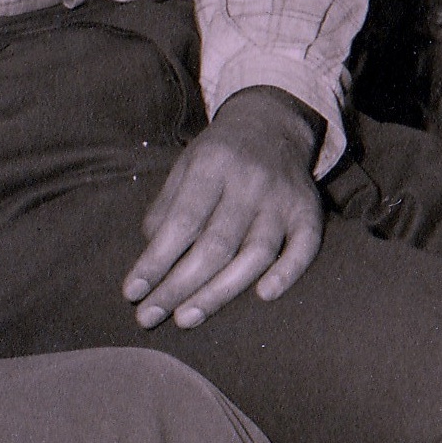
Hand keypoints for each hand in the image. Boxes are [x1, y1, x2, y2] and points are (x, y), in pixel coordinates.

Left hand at [122, 87, 324, 329]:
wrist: (272, 124)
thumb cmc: (218, 157)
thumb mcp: (184, 166)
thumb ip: (165, 208)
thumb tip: (150, 257)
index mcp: (213, 164)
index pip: (181, 222)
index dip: (156, 261)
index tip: (132, 292)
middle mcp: (250, 181)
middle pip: (215, 245)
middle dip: (178, 287)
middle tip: (150, 317)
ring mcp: (283, 198)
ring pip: (255, 254)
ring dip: (220, 292)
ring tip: (186, 318)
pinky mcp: (309, 212)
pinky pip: (304, 248)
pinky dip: (287, 273)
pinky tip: (263, 296)